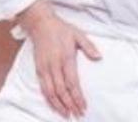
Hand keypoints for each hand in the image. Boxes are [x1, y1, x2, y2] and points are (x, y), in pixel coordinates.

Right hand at [17, 0, 101, 118]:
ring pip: (50, 92)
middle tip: (77, 114)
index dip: (77, 97)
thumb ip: (89, 47)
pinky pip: (42, 88)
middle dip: (69, 105)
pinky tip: (54, 105)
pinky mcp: (38, 69)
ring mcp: (44, 68)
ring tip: (66, 114)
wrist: (41, 24)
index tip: (83, 106)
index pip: (72, 83)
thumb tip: (99, 57)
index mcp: (66, 58)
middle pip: (61, 91)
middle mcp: (54, 66)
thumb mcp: (79, 35)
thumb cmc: (62, 30)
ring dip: (58, 105)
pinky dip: (48, 99)